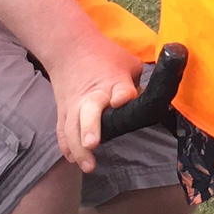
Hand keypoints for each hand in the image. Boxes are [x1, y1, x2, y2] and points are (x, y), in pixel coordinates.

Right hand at [47, 43, 143, 171]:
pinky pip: (62, 131)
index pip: (119, 88)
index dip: (121, 95)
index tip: (121, 99)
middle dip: (89, 127)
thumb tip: (151, 104)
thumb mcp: (129, 63)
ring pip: (71, 127)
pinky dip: (66, 146)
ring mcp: (74, 104)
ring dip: (77, 147)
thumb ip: (139, 85)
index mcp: (113, 80)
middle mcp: (92, 95)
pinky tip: (73, 160)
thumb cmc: (105, 55)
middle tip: (92, 143)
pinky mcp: (63, 111)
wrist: (69, 47)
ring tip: (88, 165)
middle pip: (89, 111)